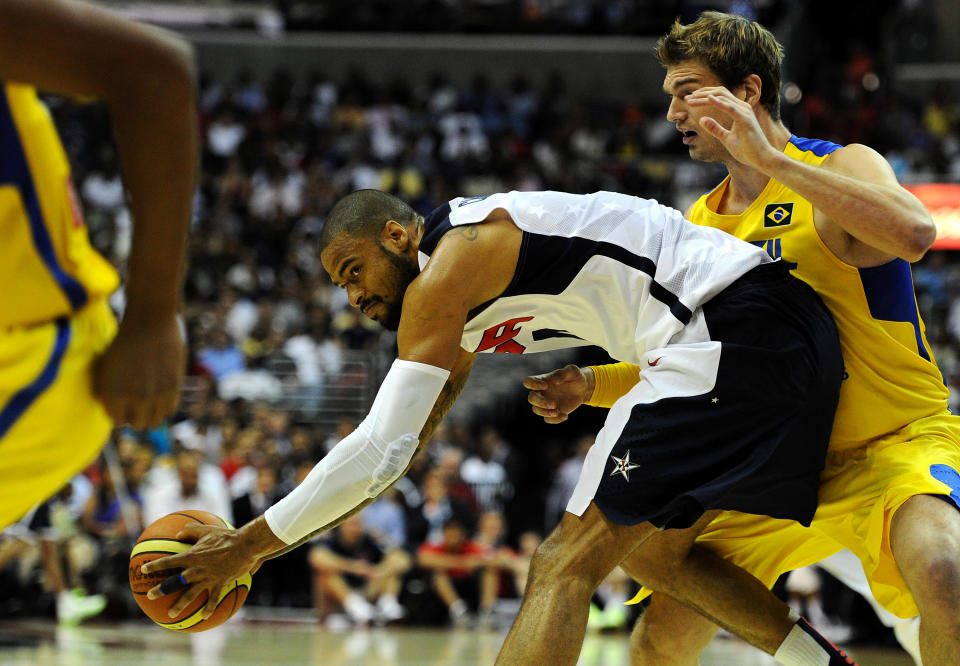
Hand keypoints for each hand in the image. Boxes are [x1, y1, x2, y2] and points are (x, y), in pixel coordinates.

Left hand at [94, 310, 183, 428]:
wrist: (149, 322)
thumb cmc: (124, 342)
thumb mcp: (109, 370)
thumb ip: (112, 392)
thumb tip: (120, 410)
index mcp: (111, 395)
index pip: (117, 422)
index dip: (120, 413)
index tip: (123, 404)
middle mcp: (133, 400)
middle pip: (137, 425)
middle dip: (136, 416)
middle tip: (137, 403)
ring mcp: (154, 396)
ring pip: (155, 422)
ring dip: (152, 414)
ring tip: (150, 400)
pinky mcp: (172, 388)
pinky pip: (170, 409)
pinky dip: (165, 405)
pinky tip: (161, 392)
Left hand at [141, 522, 264, 619]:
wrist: (244, 546)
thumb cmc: (226, 536)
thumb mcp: (207, 530)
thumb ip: (191, 531)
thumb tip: (178, 533)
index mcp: (191, 556)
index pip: (168, 561)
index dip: (155, 566)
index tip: (144, 570)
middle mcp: (196, 569)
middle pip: (174, 582)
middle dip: (160, 590)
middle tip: (149, 596)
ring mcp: (207, 578)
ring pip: (190, 595)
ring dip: (179, 605)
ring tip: (170, 614)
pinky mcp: (219, 584)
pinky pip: (212, 599)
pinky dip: (208, 608)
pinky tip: (204, 616)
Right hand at [523, 365, 592, 423]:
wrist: (583, 389)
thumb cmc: (575, 376)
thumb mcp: (572, 371)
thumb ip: (562, 373)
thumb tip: (554, 380)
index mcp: (543, 380)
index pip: (528, 381)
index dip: (533, 384)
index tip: (545, 386)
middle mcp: (542, 392)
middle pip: (531, 398)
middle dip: (540, 402)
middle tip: (553, 404)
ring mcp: (546, 403)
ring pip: (536, 410)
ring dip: (545, 412)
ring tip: (557, 412)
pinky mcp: (553, 412)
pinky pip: (547, 419)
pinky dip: (554, 420)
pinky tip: (565, 415)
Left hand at [686, 86, 778, 169]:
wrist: (762, 159)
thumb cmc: (747, 150)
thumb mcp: (726, 138)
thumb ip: (715, 128)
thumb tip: (702, 120)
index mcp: (738, 110)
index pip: (719, 96)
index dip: (704, 95)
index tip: (689, 99)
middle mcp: (742, 107)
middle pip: (719, 93)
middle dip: (701, 94)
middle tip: (686, 98)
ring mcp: (744, 111)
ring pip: (722, 98)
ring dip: (705, 97)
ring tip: (691, 100)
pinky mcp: (745, 119)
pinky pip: (730, 107)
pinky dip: (718, 102)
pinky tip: (708, 100)